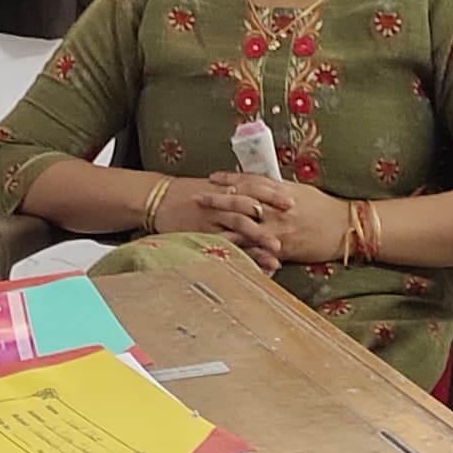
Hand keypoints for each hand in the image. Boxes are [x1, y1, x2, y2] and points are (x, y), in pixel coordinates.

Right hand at [154, 176, 283, 263]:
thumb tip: (261, 195)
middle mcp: (220, 202)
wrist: (159, 199)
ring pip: (239, 227)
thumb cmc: (189, 192)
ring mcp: (211, 219)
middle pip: (250, 205)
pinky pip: (223, 246)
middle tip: (293, 220)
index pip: (254, 187)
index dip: (273, 193)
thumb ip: (237, 190)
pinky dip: (240, 255)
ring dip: (259, 238)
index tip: (293, 200)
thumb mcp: (214, 186)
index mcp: (225, 188)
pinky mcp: (202, 234)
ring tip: (277, 250)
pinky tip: (253, 265)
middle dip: (272, 213)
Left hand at [208, 171, 351, 263]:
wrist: (344, 229)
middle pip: (241, 202)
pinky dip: (240, 250)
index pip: (250, 181)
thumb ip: (277, 189)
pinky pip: (256, 250)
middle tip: (196, 198)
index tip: (212, 178)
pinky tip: (223, 251)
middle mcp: (277, 209)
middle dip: (217, 200)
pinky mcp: (282, 249)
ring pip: (244, 227)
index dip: (229, 179)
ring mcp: (278, 229)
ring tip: (201, 226)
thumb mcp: (300, 191)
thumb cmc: (323, 208)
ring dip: (221, 226)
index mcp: (282, 191)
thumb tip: (257, 184)